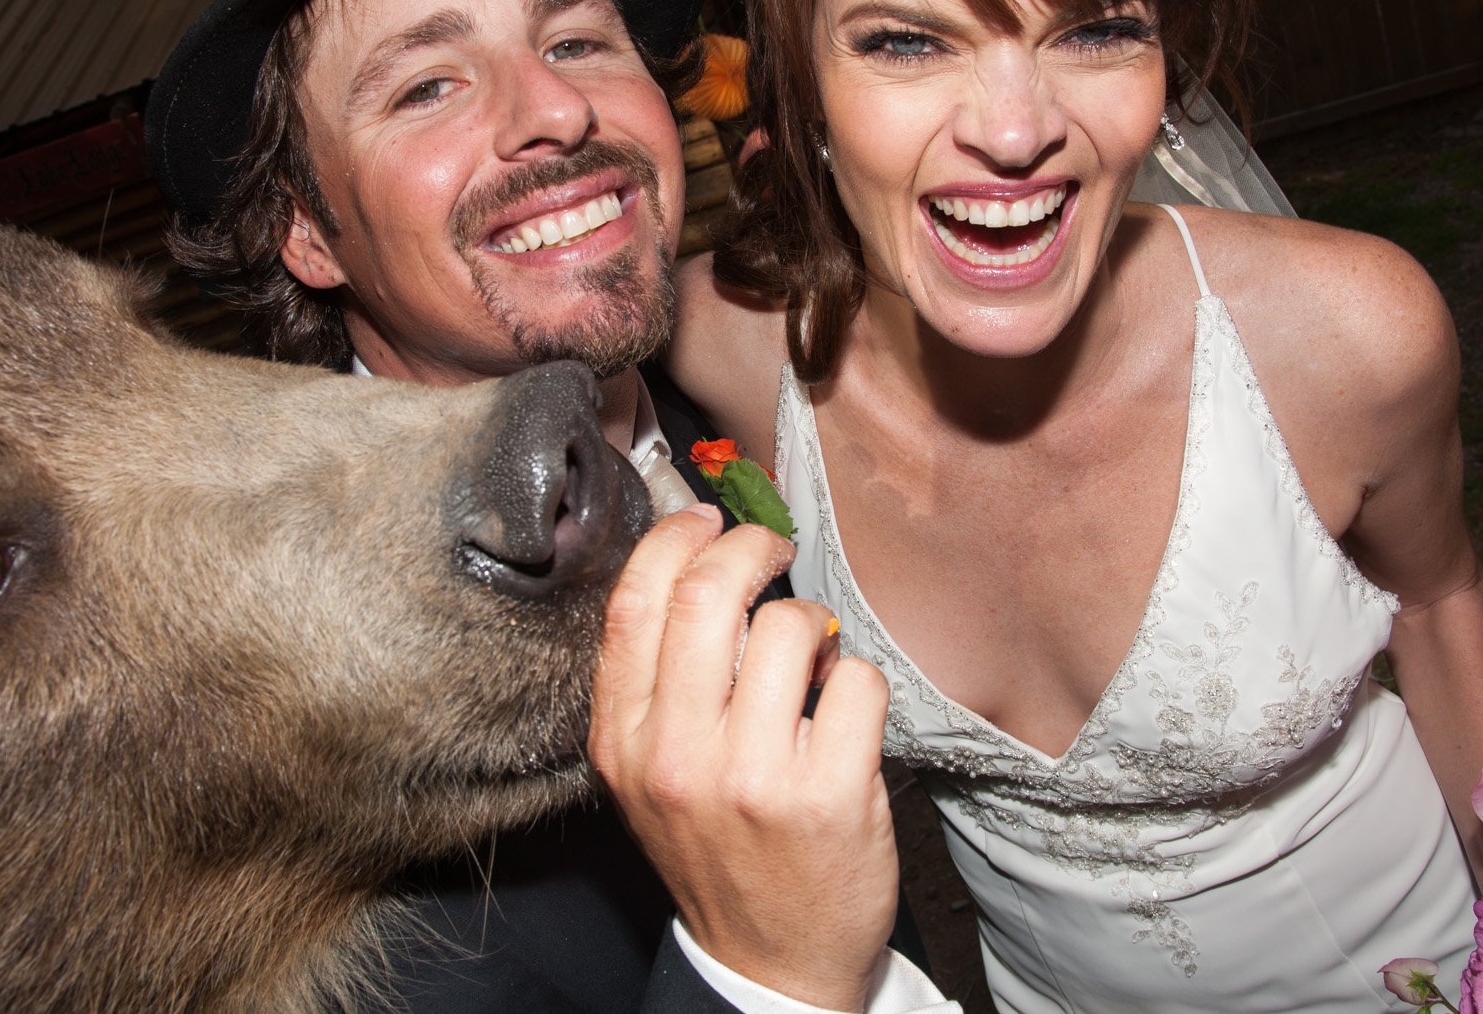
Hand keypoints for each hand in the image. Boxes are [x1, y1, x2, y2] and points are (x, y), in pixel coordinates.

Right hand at [591, 505, 898, 1012]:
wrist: (771, 961)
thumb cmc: (717, 845)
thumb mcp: (650, 772)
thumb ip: (659, 679)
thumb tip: (693, 556)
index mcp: (624, 743)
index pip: (635, 603)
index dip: (675, 539)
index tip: (707, 521)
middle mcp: (679, 757)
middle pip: (708, 594)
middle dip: (752, 545)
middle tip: (775, 546)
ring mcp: (753, 777)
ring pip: (790, 627)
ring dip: (812, 629)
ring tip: (809, 670)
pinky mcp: (828, 795)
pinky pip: (854, 678)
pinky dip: (857, 682)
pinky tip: (842, 720)